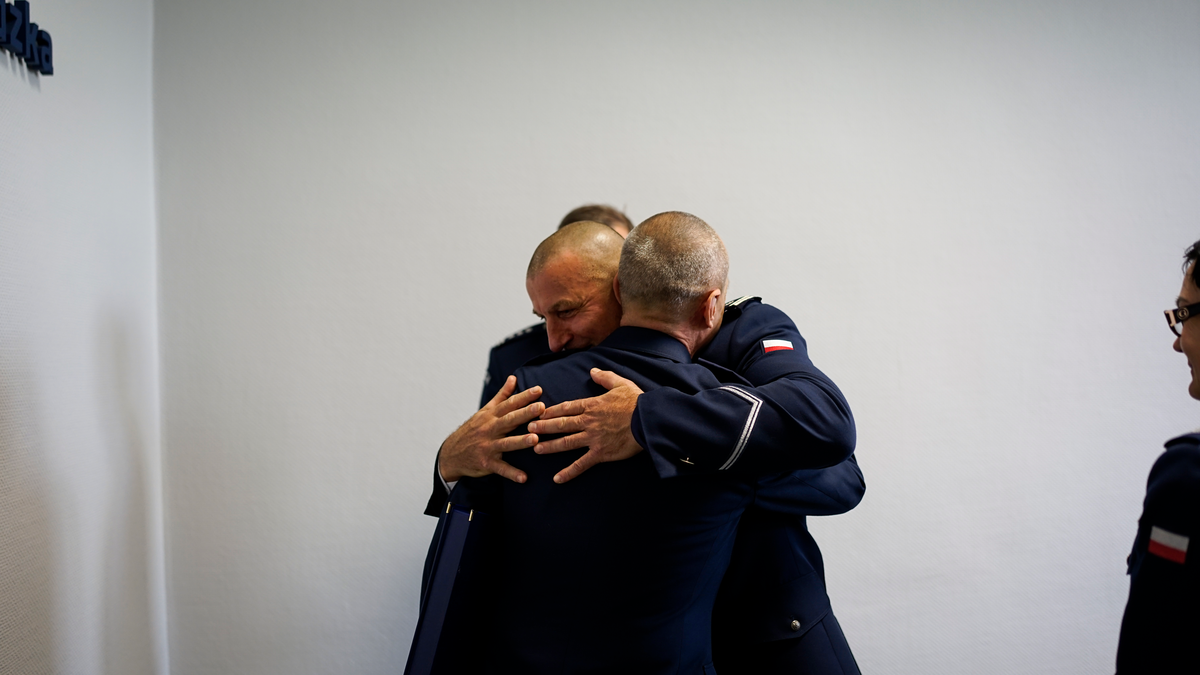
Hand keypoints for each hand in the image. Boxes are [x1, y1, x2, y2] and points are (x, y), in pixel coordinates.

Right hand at [438, 376, 543, 483]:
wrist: (451, 453)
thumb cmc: (473, 430)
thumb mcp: (486, 411)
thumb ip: (502, 396)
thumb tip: (514, 377)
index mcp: (491, 415)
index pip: (509, 404)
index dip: (523, 397)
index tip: (538, 390)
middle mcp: (490, 429)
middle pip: (509, 420)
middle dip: (525, 414)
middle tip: (541, 408)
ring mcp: (488, 446)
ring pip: (506, 443)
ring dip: (520, 442)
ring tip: (535, 440)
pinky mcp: (486, 463)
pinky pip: (500, 468)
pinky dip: (512, 473)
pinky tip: (524, 478)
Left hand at [528, 368, 643, 483]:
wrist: (649, 420)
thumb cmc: (637, 402)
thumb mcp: (621, 384)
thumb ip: (605, 377)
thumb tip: (592, 371)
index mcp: (592, 405)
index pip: (566, 407)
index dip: (551, 410)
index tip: (538, 413)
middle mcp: (588, 421)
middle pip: (561, 424)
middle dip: (543, 427)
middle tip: (528, 429)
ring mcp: (592, 438)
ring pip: (566, 443)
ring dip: (550, 446)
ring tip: (535, 449)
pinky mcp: (600, 453)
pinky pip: (581, 464)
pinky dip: (569, 472)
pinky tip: (557, 478)